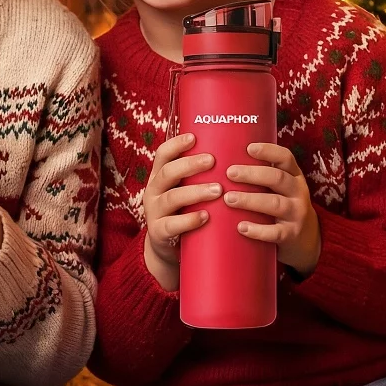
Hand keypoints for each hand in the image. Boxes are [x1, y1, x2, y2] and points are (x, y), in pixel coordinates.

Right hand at [140, 133, 221, 291]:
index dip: (176, 145)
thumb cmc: (184, 210)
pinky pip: (172, 225)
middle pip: (168, 172)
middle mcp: (153, 191)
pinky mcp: (159, 233)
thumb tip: (231, 151)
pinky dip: (190, 220)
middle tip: (212, 160)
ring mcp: (154, 212)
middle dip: (190, 165)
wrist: (167, 248)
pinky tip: (206, 216)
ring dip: (196, 192)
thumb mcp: (185, 189)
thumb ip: (199, 176)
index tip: (194, 137)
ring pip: (172, 198)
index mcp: (159, 176)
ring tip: (218, 190)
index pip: (163, 155)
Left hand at [228, 143, 319, 277]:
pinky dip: (258, 230)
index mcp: (294, 176)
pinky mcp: (291, 234)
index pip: (285, 158)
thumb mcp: (280, 188)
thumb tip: (224, 161)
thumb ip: (262, 177)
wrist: (306, 239)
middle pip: (277, 178)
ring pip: (275, 204)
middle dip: (252, 174)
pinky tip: (241, 227)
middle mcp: (298, 192)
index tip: (248, 148)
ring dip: (250, 200)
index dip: (268, 151)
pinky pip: (275, 232)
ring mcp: (296, 214)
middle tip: (230, 173)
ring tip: (229, 198)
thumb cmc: (282, 206)